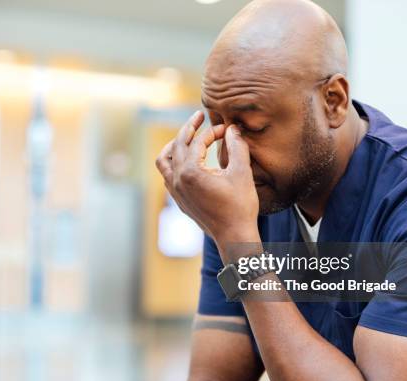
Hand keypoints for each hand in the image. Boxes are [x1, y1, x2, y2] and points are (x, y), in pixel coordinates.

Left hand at [155, 111, 259, 246]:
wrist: (234, 236)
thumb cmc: (240, 206)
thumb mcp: (242, 173)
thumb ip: (237, 146)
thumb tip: (233, 128)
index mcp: (191, 172)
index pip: (197, 143)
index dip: (211, 132)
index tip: (225, 128)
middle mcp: (177, 181)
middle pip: (176, 146)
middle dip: (188, 129)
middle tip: (199, 117)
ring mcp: (175, 192)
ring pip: (163, 162)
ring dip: (173, 146)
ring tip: (184, 137)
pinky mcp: (179, 201)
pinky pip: (167, 176)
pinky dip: (172, 163)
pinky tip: (185, 161)